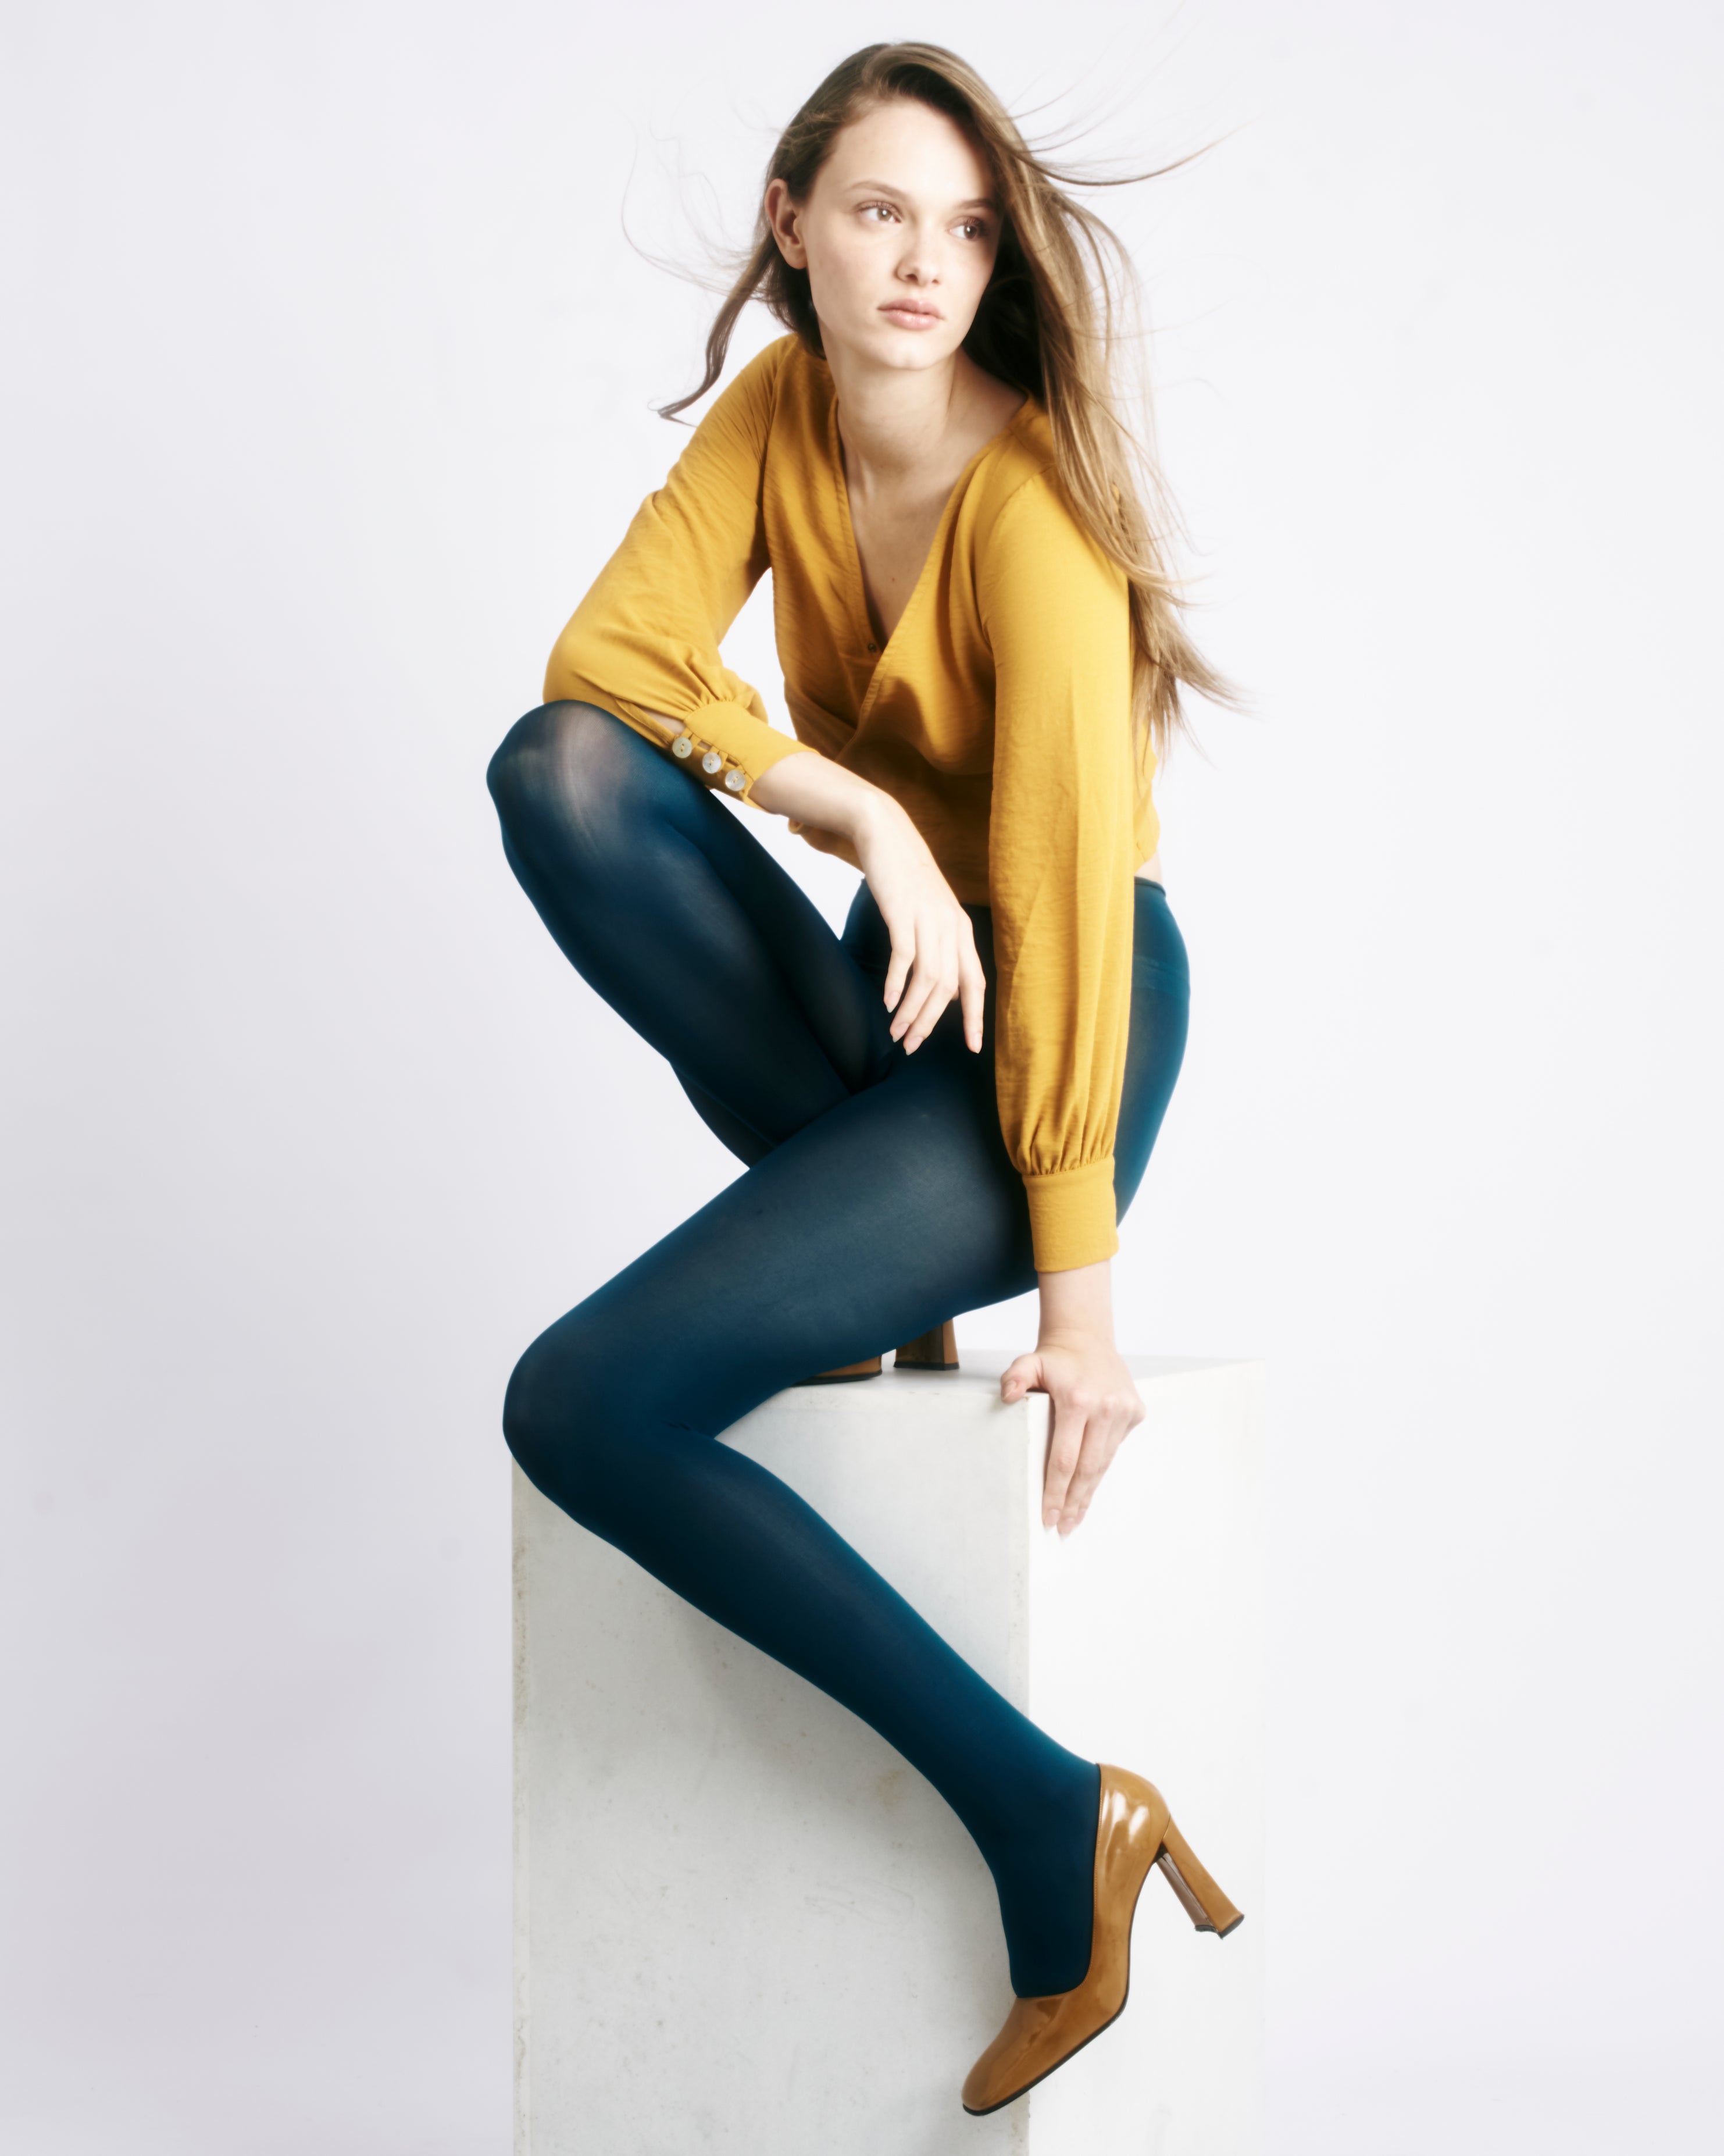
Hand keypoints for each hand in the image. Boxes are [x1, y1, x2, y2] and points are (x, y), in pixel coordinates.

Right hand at [850, 797, 985, 1054]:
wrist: (887, 833)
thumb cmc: (907, 878)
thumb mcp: (933, 912)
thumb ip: (941, 945)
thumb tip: (943, 986)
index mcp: (962, 930)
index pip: (975, 983)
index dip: (975, 1017)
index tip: (973, 1046)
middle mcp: (951, 926)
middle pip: (948, 988)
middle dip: (930, 1023)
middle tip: (911, 1047)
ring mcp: (928, 918)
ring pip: (928, 979)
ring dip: (911, 1012)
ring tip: (896, 1033)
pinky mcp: (902, 911)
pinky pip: (904, 957)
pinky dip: (896, 984)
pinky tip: (888, 1003)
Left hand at [1002, 1330, 1144, 1535]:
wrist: (1087, 1338)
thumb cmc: (1056, 1359)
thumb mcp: (1028, 1363)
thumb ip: (1014, 1378)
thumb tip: (1007, 1397)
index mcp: (1078, 1400)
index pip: (1065, 1458)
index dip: (1056, 1491)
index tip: (1048, 1514)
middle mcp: (1105, 1408)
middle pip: (1087, 1468)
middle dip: (1074, 1502)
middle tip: (1063, 1526)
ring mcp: (1123, 1410)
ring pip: (1104, 1462)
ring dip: (1089, 1492)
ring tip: (1076, 1517)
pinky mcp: (1135, 1412)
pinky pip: (1114, 1448)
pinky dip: (1102, 1468)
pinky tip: (1090, 1487)